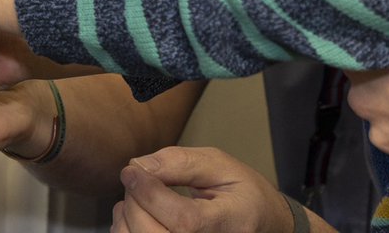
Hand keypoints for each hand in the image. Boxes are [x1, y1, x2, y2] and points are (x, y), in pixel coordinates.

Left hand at [112, 147, 298, 231]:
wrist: (261, 223)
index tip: (132, 171)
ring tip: (138, 194)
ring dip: (127, 215)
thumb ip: (181, 163)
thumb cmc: (243, 195)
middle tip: (137, 178)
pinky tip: (138, 213)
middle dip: (135, 202)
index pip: (184, 221)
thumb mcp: (222, 166)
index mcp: (231, 224)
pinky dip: (127, 229)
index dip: (150, 195)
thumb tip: (141, 166)